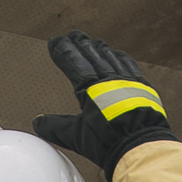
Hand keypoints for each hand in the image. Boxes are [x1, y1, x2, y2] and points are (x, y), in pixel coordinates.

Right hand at [31, 30, 175, 175]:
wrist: (140, 145)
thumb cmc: (109, 142)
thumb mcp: (76, 136)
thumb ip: (56, 127)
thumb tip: (39, 122)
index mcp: (90, 87)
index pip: (71, 61)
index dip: (62, 50)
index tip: (55, 42)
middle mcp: (108, 79)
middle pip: (91, 53)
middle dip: (80, 43)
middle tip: (73, 35)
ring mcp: (127, 81)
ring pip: (110, 56)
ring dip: (99, 48)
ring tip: (92, 42)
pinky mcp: (142, 87)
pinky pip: (129, 65)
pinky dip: (120, 58)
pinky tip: (117, 55)